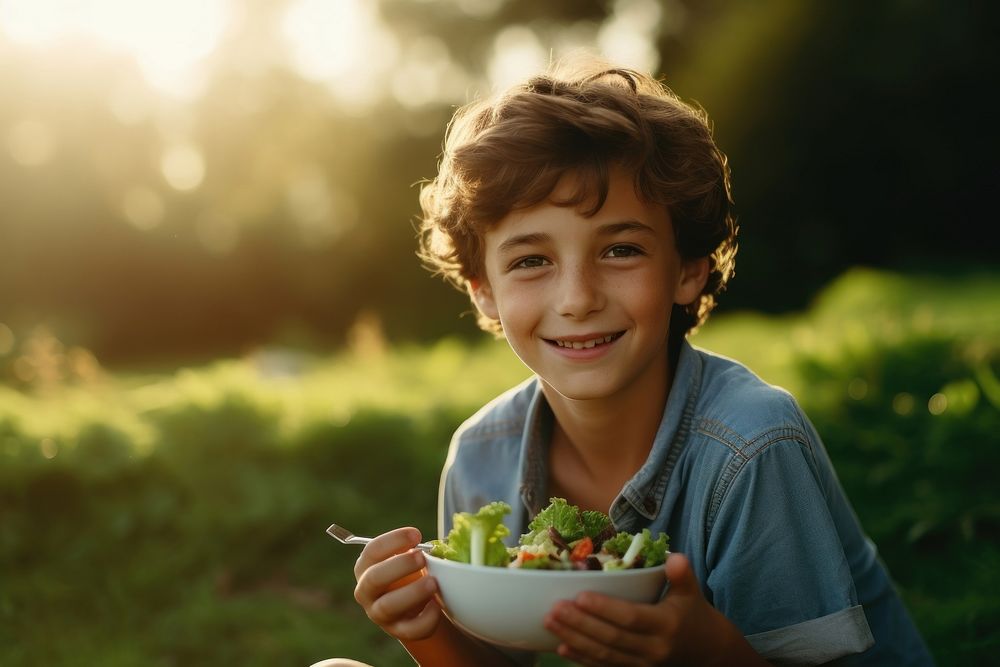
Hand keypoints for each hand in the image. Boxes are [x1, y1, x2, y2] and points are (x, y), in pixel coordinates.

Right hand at [353, 527, 441, 640]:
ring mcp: (379, 613)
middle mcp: (367, 591)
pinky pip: (409, 629)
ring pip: (387, 606)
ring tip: (433, 583)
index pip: (372, 551)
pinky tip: (437, 605)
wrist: (416, 605)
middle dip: (399, 566)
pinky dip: (425, 619)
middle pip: (374, 578)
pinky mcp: (397, 631)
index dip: (393, 541)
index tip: (416, 535)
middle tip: (422, 557)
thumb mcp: (408, 559)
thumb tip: (440, 545)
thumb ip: (414, 550)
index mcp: (366, 567)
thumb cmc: (410, 573)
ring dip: (412, 593)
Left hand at [543, 553, 759, 665]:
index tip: (580, 596)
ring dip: (574, 639)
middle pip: (611, 638)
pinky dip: (581, 658)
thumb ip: (682, 574)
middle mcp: (653, 649)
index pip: (631, 617)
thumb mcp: (691, 592)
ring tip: (550, 622)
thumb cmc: (692, 614)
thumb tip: (675, 557)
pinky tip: (561, 647)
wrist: (706, 651)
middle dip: (580, 624)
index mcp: (665, 625)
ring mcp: (642, 664)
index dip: (605, 609)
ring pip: (603, 654)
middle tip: (554, 608)